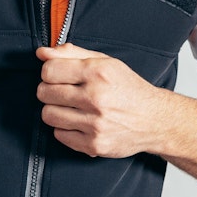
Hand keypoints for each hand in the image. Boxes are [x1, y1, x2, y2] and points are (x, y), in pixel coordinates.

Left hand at [36, 42, 164, 157]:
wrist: (155, 120)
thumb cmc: (128, 89)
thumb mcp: (105, 63)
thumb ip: (72, 54)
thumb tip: (41, 52)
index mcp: (98, 72)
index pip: (49, 70)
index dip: (49, 72)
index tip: (56, 75)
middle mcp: (96, 97)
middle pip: (44, 93)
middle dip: (49, 91)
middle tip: (63, 92)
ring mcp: (94, 123)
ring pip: (48, 115)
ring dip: (55, 110)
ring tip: (70, 108)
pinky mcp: (94, 144)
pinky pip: (59, 135)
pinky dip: (65, 129)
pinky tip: (78, 123)